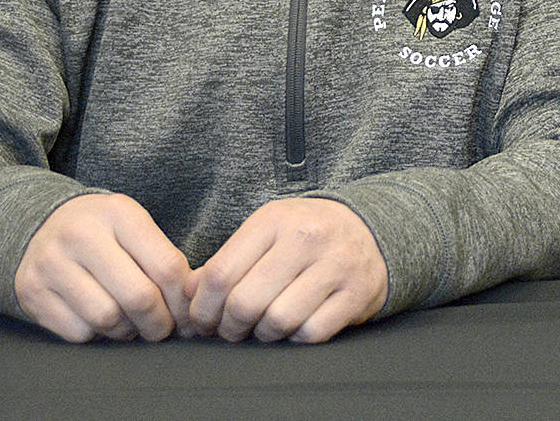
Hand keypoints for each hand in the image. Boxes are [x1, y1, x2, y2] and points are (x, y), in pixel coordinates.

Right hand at [14, 193, 191, 342]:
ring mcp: (52, 264)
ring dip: (128, 332)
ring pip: (107, 319)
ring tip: (132, 324)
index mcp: (118, 213)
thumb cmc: (101, 232)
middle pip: (138, 297)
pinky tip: (101, 322)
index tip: (188, 316)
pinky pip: (78, 332)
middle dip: (160, 324)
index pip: (167, 267)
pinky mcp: (32, 292)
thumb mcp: (133, 227)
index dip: (183, 301)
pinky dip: (96, 335)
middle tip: (163, 330)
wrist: (41, 225)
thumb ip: (162, 259)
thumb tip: (191, 304)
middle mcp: (81, 235)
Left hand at [184, 197, 386, 342]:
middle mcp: (306, 238)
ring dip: (263, 335)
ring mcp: (335, 265)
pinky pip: (312, 333)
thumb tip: (188, 293)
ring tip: (262, 328)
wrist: (371, 230)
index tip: (202, 320)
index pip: (221, 273)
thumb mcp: (266, 232)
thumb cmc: (307, 235)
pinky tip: (294, 327)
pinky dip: (296, 338)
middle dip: (229, 327)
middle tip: (230, 331)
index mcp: (274, 219)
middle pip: (245, 302)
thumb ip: (227, 260)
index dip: (203, 307)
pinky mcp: (357, 293)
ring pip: (278, 321)